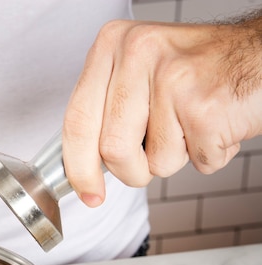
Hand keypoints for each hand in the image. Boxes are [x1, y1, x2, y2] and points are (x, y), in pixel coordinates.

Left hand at [62, 15, 261, 206]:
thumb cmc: (199, 69)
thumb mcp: (139, 72)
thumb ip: (106, 108)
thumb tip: (82, 164)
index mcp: (112, 44)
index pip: (77, 119)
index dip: (77, 167)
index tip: (87, 192)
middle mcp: (137, 53)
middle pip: (110, 149)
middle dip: (131, 171)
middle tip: (147, 164)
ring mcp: (172, 79)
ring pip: (153, 162)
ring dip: (175, 160)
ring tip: (190, 127)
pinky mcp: (205, 105)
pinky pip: (196, 162)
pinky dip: (209, 156)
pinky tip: (215, 125)